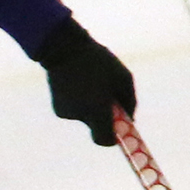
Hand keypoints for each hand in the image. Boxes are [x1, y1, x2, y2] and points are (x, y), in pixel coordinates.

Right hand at [36, 17, 136, 145]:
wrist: (64, 49)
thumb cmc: (99, 61)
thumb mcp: (123, 77)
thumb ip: (129, 101)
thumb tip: (131, 120)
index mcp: (97, 108)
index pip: (105, 139)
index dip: (114, 139)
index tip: (121, 133)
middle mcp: (81, 114)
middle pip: (98, 129)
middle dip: (105, 121)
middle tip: (111, 106)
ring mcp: (67, 113)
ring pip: (87, 119)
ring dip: (93, 109)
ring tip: (92, 86)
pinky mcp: (58, 110)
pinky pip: (76, 113)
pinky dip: (81, 105)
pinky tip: (80, 86)